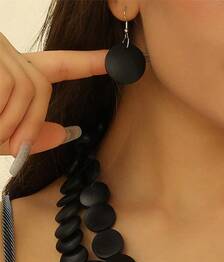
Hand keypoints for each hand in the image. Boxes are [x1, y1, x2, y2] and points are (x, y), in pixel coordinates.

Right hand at [0, 32, 108, 173]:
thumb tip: (68, 133)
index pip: (60, 65)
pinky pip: (7, 88)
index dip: (89, 63)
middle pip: (41, 87)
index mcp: (12, 73)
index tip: (115, 59)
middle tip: (13, 147)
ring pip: (28, 88)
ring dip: (10, 123)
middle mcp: (4, 54)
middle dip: (32, 123)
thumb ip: (29, 134)